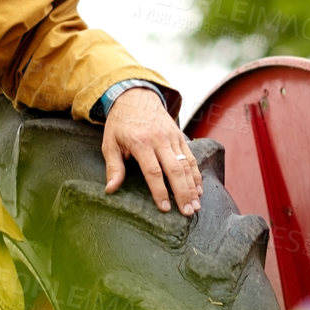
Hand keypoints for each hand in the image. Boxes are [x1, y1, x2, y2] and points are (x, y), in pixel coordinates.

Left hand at [101, 88, 201, 214]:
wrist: (135, 97)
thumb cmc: (120, 123)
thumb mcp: (110, 143)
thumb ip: (113, 167)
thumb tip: (110, 189)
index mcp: (141, 142)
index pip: (153, 171)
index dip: (160, 191)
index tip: (165, 208)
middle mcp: (160, 140)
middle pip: (175, 170)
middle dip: (183, 193)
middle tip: (188, 212)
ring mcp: (172, 137)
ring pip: (186, 165)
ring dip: (193, 187)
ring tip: (196, 206)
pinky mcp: (180, 136)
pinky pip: (191, 157)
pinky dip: (197, 174)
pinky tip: (199, 189)